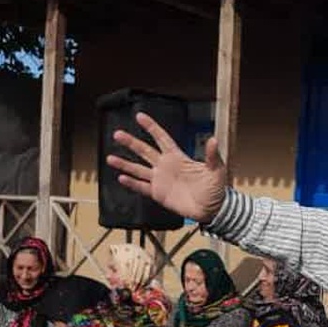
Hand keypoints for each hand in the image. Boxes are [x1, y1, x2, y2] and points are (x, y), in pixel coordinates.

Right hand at [106, 111, 227, 223]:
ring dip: (125, 164)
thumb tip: (213, 139)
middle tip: (117, 134)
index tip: (139, 117)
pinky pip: (142, 187)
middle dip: (131, 142)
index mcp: (178, 157)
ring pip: (139, 169)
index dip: (151, 127)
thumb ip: (212, 155)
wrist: (212, 210)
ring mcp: (161, 180)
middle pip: (145, 151)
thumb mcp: (216, 170)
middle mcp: (166, 166)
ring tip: (110, 158)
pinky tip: (121, 178)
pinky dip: (132, 183)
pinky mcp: (158, 194)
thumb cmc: (216, 189)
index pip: (162, 138)